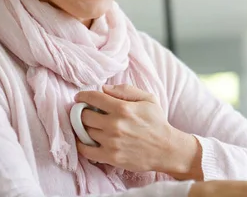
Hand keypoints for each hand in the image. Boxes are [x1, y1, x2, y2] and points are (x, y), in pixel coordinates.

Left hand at [74, 84, 199, 176]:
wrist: (167, 149)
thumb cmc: (157, 122)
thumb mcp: (148, 98)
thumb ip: (126, 90)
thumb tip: (104, 88)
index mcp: (123, 108)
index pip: (93, 98)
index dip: (82, 96)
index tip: (79, 97)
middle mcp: (115, 125)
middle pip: (84, 115)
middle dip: (82, 112)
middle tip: (84, 112)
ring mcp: (112, 142)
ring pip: (84, 131)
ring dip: (83, 127)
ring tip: (88, 125)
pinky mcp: (111, 157)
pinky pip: (86, 150)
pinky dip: (82, 144)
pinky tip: (85, 140)